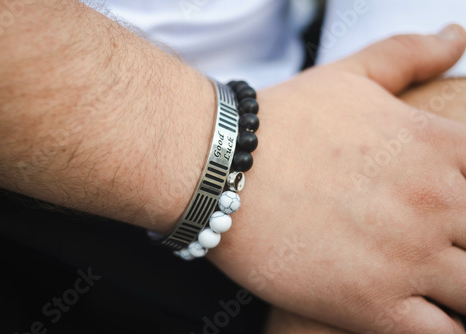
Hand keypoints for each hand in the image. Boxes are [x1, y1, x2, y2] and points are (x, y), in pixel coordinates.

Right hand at [208, 25, 465, 333]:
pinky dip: (445, 330)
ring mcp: (407, 256)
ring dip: (462, 293)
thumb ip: (410, 54)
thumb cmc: (281, 122)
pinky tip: (419, 315)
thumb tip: (458, 35)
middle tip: (439, 248)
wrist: (219, 166)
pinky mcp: (370, 304)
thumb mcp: (351, 76)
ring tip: (433, 286)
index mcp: (438, 147)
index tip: (453, 213)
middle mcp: (436, 202)